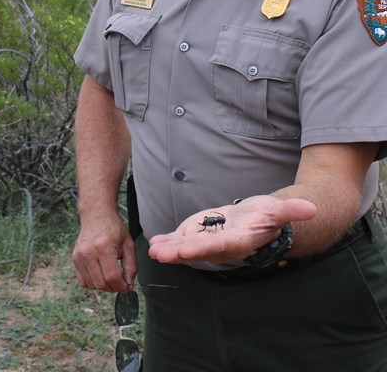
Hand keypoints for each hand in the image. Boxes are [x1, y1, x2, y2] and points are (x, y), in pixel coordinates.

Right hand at [72, 213, 136, 292]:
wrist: (97, 216)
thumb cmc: (113, 229)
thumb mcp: (128, 245)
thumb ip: (131, 267)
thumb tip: (128, 285)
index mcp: (104, 246)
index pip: (112, 277)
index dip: (121, 286)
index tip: (126, 286)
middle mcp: (89, 251)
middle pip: (101, 283)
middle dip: (113, 288)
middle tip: (120, 283)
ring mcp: (79, 255)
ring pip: (91, 285)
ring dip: (103, 286)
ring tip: (109, 277)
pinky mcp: (74, 258)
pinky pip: (82, 281)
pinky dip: (92, 283)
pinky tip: (100, 274)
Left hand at [148, 195, 316, 263]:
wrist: (255, 219)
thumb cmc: (266, 215)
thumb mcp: (277, 210)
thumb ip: (291, 211)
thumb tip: (311, 208)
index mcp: (238, 241)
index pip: (219, 246)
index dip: (203, 248)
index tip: (186, 249)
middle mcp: (221, 246)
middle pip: (198, 250)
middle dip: (180, 253)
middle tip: (162, 254)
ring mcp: (207, 241)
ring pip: (185, 247)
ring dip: (169, 250)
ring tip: (153, 251)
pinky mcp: (198, 234)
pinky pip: (181, 239)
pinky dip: (167, 241)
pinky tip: (154, 243)